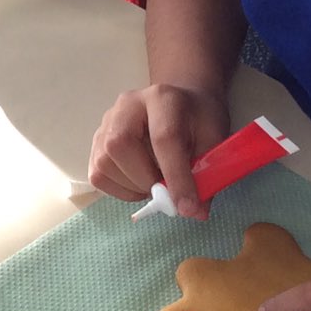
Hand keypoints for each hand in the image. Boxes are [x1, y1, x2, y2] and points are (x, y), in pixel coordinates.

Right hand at [85, 81, 229, 213]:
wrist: (178, 105)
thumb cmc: (197, 121)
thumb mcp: (214, 141)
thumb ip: (207, 173)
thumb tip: (194, 212)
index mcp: (162, 98)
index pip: (164, 137)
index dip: (175, 177)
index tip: (187, 207)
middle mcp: (127, 105)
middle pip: (121, 144)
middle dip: (145, 180)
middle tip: (166, 193)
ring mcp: (107, 121)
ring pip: (104, 162)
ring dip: (132, 187)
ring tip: (155, 185)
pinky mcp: (96, 140)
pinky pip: (97, 175)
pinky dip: (120, 190)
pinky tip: (139, 183)